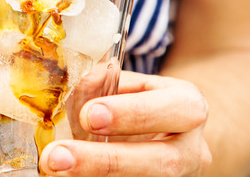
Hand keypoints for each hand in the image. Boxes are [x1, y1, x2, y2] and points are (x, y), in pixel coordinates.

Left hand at [39, 71, 211, 175]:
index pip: (172, 109)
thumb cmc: (145, 101)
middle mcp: (192, 147)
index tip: (88, 115)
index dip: (130, 113)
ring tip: (57, 168)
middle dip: (105, 161)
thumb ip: (106, 83)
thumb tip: (73, 87)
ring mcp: (182, 176)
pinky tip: (69, 176)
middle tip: (58, 157)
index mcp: (189, 106)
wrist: (172, 131)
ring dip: (95, 175)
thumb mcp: (133, 85)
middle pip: (161, 162)